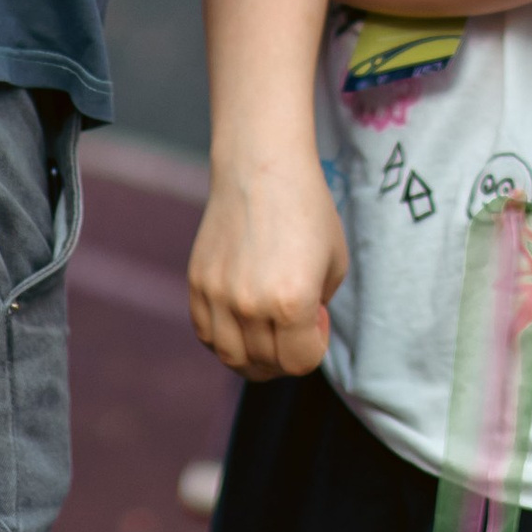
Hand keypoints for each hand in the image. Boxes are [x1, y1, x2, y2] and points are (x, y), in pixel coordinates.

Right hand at [188, 157, 347, 379]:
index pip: (299, 363)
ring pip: (231, 357)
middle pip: (265, 364)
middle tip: (295, 321)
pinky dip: (225, 337)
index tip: (318, 318)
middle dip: (287, 352)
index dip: (315, 347)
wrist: (262, 167)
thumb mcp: (334, 264)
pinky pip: (206, 333)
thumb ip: (318, 308)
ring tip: (268, 329)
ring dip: (254, 355)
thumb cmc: (306, 210)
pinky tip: (242, 317)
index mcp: (292, 301)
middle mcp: (250, 304)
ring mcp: (218, 295)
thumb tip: (299, 332)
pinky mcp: (197, 282)